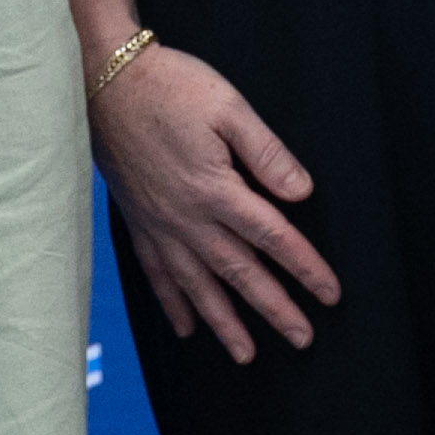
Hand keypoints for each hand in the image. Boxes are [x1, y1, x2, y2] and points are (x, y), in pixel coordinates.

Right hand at [92, 42, 339, 364]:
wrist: (104, 81)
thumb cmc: (170, 87)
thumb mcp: (228, 107)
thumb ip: (266, 152)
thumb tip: (302, 192)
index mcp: (216, 188)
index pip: (272, 237)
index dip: (305, 268)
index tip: (329, 294)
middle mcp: (188, 217)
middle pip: (239, 272)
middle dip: (273, 308)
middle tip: (302, 339)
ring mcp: (159, 224)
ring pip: (197, 285)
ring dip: (224, 322)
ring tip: (246, 354)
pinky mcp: (137, 221)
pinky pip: (156, 274)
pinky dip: (172, 304)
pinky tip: (185, 328)